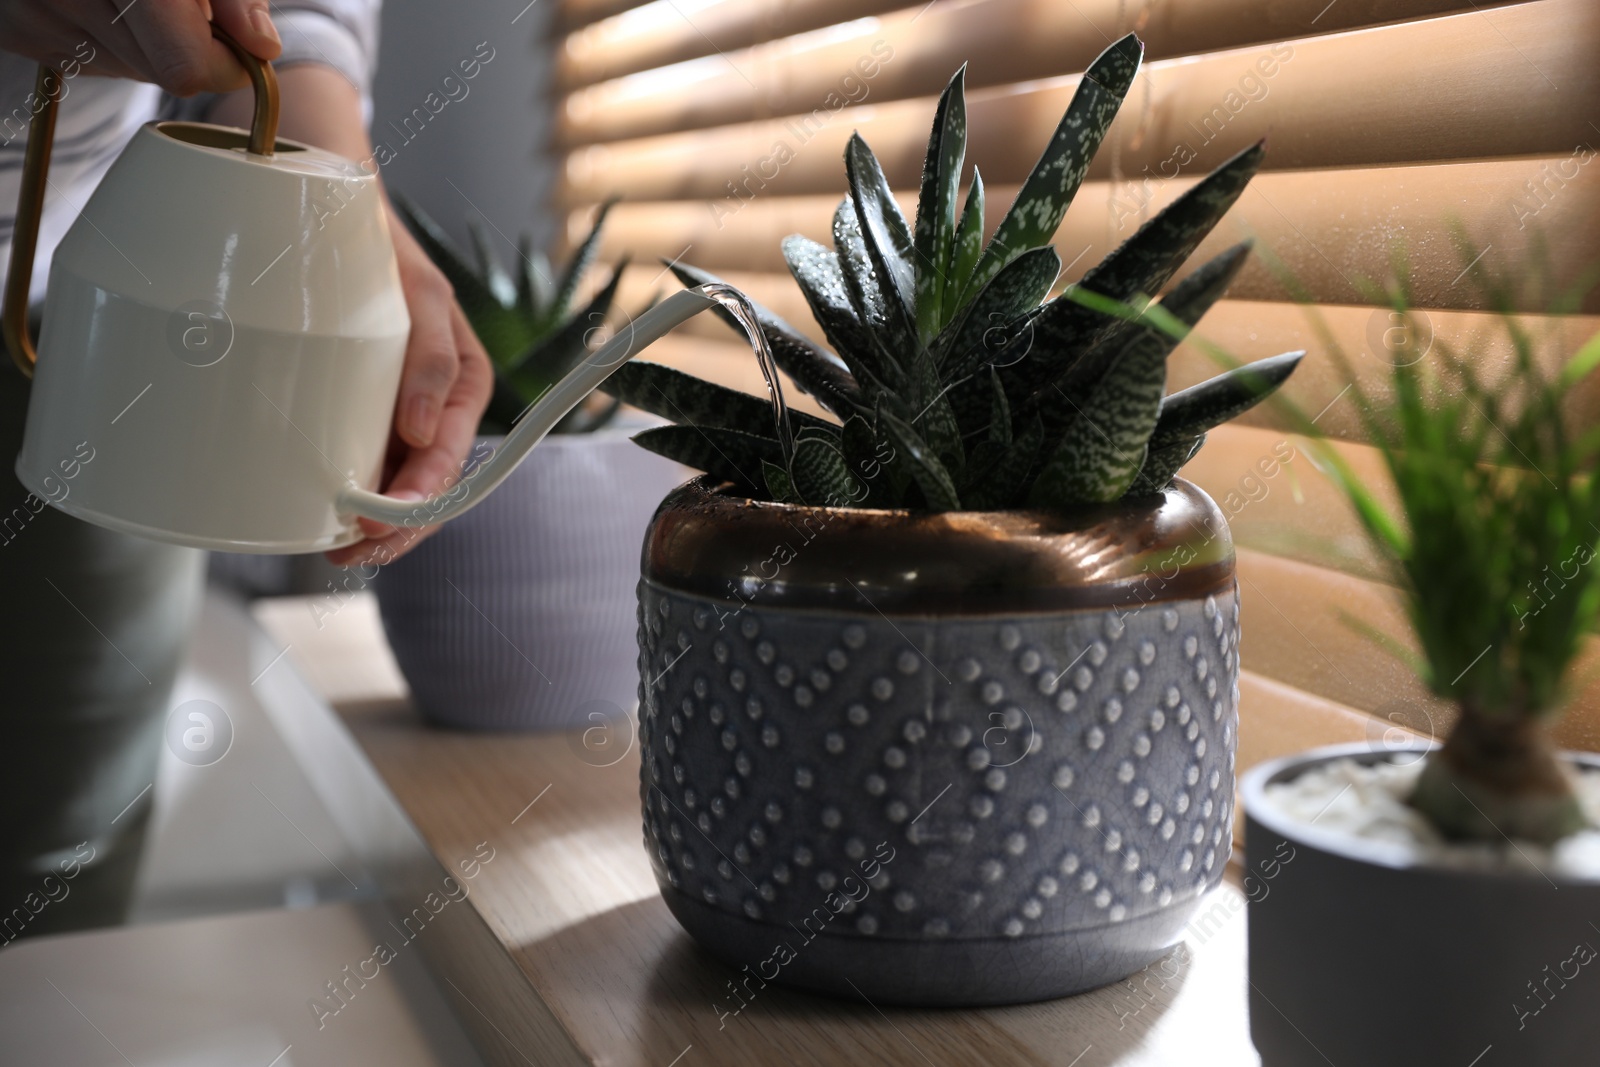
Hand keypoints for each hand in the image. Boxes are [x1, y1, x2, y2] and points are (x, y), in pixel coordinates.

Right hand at [0, 0, 280, 94]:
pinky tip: (105, 1)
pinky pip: (94, 62)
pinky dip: (113, 39)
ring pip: (134, 72)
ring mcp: (36, 17)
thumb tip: (262, 45)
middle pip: (168, 76)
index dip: (226, 60)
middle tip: (177, 3)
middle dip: (190, 48)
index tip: (236, 37)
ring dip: (152, 45)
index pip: (187, 66)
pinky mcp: (19, 33)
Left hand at [323, 206, 493, 567]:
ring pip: (395, 487)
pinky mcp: (359, 412)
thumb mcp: (421, 293)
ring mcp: (396, 413)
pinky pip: (364, 465)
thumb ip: (434, 356)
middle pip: (426, 489)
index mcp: (464, 384)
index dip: (422, 498)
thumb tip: (423, 432)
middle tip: (351, 547)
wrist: (324, 216)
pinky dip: (347, 497)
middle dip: (395, 527)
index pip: (453, 460)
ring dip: (371, 525)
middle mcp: (434, 407)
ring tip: (334, 546)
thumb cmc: (381, 249)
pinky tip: (322, 517)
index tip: (382, 518)